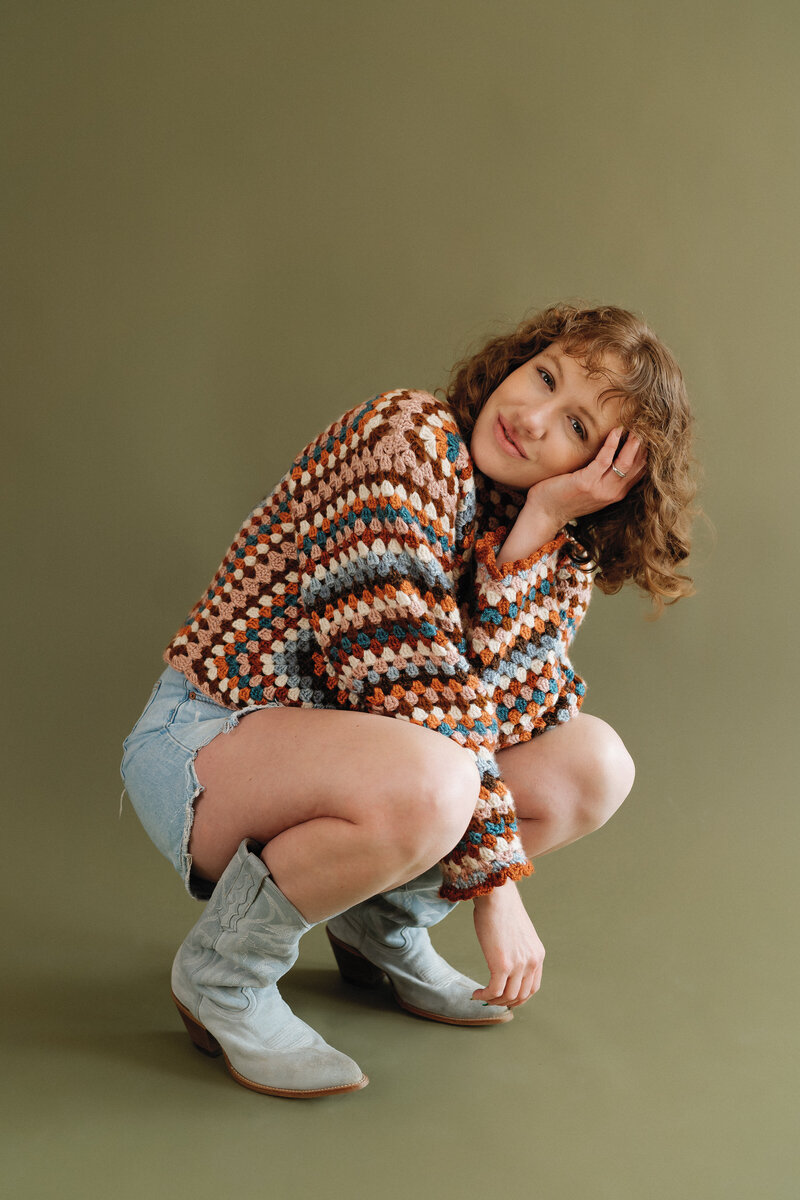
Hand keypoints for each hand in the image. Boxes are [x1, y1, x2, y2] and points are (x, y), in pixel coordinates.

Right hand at [471, 880, 544, 1007]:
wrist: (497, 896)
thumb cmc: (502, 909)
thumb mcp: (518, 933)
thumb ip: (517, 950)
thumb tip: (504, 960)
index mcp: (537, 955)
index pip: (533, 987)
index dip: (519, 997)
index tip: (506, 998)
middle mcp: (532, 962)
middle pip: (522, 995)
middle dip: (506, 1002)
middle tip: (491, 1001)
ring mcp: (518, 965)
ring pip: (508, 996)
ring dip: (494, 1001)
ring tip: (482, 996)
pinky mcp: (502, 965)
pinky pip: (494, 991)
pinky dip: (485, 996)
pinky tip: (476, 993)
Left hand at [526, 427, 646, 528]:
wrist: (545, 514)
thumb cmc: (564, 497)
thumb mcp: (591, 488)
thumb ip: (605, 476)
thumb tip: (613, 452)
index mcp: (617, 492)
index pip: (641, 469)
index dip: (648, 450)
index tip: (651, 433)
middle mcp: (614, 492)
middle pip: (639, 465)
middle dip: (645, 443)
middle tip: (647, 423)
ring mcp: (601, 489)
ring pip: (626, 462)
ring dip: (633, 442)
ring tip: (636, 425)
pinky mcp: (587, 483)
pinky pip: (605, 460)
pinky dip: (612, 444)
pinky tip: (616, 431)